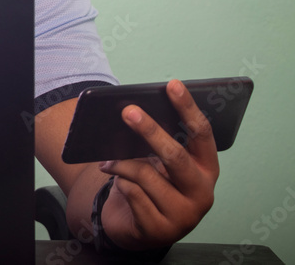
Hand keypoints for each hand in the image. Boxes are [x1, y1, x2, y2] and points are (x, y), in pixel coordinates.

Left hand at [96, 79, 217, 249]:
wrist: (138, 227)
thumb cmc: (152, 186)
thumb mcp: (159, 164)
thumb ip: (157, 144)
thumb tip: (133, 115)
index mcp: (207, 169)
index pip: (201, 133)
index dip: (187, 108)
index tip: (172, 85)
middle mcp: (202, 193)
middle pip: (176, 156)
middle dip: (150, 131)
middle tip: (127, 112)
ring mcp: (184, 215)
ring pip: (147, 176)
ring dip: (122, 163)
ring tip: (108, 159)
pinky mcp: (161, 230)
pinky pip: (133, 194)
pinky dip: (120, 183)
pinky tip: (115, 180)